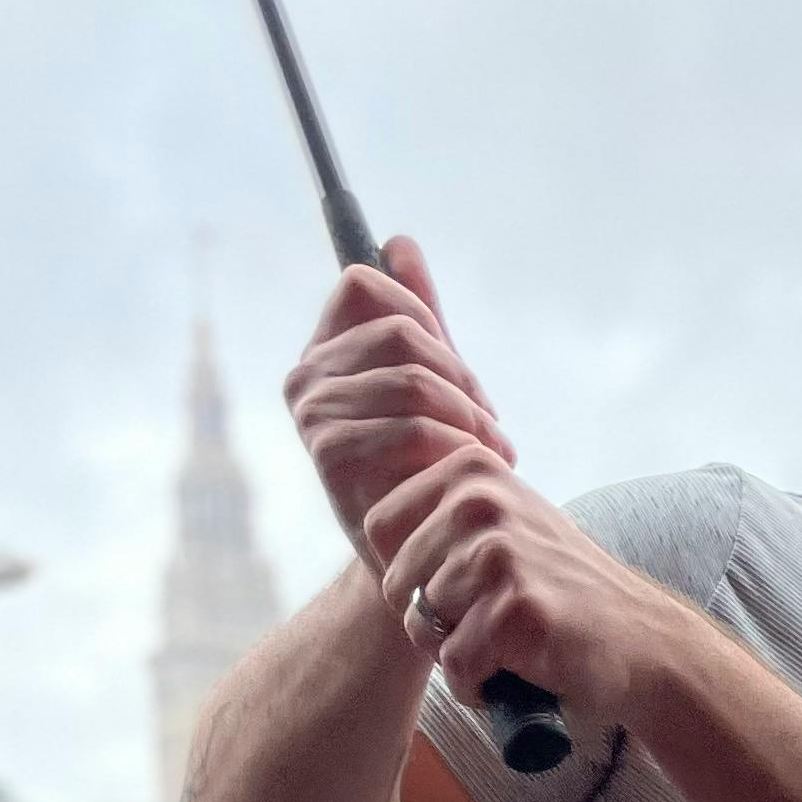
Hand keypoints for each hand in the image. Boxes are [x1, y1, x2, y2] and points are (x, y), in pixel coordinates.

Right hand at [283, 238, 513, 564]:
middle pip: (400, 331)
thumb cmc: (430, 471)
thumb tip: (399, 243)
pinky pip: (410, 425)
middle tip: (492, 425)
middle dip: (460, 376)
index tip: (458, 371)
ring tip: (495, 452)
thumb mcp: (433, 387)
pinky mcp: (329, 454)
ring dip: (469, 416)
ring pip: (412, 377)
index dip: (422, 314)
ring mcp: (312, 414)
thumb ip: (419, 317)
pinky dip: (455, 446)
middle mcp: (306, 378)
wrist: (423, 558)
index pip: (365, 285)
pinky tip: (473, 470)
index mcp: (325, 353)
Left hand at [365, 450, 664, 729]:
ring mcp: (499, 552)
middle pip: (397, 583)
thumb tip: (362, 513)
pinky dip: (477, 686)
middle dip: (431, 621)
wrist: (640, 639)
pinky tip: (516, 672)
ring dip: (457, 655)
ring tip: (506, 647)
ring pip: (424, 626)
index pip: (380, 529)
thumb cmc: (560, 590)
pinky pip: (456, 664)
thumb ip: (442, 509)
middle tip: (486, 626)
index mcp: (469, 470)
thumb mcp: (502, 523)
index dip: (408, 576)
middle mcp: (480, 500)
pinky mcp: (516, 608)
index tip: (460, 590)